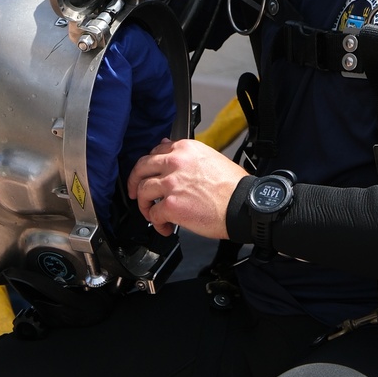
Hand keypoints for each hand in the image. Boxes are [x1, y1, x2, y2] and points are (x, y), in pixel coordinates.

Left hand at [127, 139, 244, 237]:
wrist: (243, 205)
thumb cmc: (233, 186)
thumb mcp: (211, 158)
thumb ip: (188, 156)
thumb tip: (171, 151)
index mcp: (185, 149)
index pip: (155, 151)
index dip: (149, 166)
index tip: (148, 174)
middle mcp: (175, 163)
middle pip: (141, 168)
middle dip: (134, 182)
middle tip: (135, 192)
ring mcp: (171, 184)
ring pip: (142, 191)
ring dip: (144, 206)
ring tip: (152, 214)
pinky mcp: (171, 205)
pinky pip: (154, 215)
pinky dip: (157, 224)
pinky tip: (165, 227)